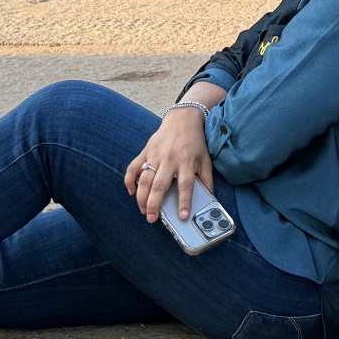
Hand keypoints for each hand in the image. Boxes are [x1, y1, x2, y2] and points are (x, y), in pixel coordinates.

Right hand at [125, 107, 213, 222]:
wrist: (182, 119)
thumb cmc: (195, 142)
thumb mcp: (205, 159)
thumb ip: (206, 179)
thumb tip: (209, 198)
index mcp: (186, 162)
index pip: (186, 185)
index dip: (184, 201)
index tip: (182, 216)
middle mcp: (169, 159)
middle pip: (159, 185)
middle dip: (154, 204)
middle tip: (151, 218)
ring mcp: (155, 155)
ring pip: (145, 179)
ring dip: (141, 197)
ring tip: (143, 210)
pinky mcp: (145, 151)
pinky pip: (133, 167)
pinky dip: (130, 180)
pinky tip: (131, 192)